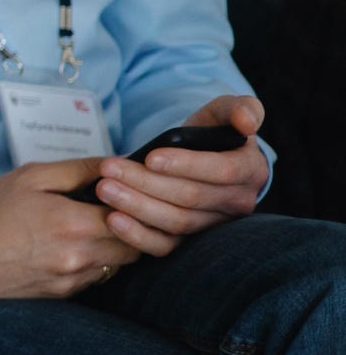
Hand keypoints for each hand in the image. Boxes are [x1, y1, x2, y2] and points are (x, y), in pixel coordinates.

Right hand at [0, 157, 146, 300]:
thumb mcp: (30, 177)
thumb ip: (79, 169)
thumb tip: (118, 164)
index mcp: (72, 224)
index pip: (135, 217)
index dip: (137, 202)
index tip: (129, 192)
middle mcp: (78, 257)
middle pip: (136, 245)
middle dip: (133, 226)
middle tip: (118, 208)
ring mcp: (71, 280)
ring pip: (118, 264)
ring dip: (115, 245)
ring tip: (93, 225)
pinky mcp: (62, 295)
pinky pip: (95, 277)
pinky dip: (94, 260)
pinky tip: (73, 245)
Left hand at [88, 95, 268, 241]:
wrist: (199, 158)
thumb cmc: (210, 133)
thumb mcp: (225, 112)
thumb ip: (239, 108)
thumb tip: (246, 122)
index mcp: (250, 171)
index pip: (222, 171)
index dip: (186, 165)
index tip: (150, 157)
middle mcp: (237, 203)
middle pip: (190, 198)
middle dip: (147, 183)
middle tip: (109, 170)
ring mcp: (214, 226)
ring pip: (176, 222)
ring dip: (137, 207)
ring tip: (104, 189)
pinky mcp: (191, 243)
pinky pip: (166, 246)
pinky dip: (138, 236)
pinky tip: (113, 220)